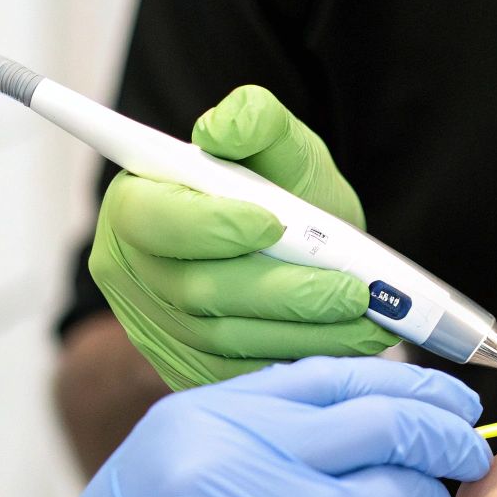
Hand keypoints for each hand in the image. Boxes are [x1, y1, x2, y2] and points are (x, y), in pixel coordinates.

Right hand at [0, 358, 488, 496]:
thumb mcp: (171, 455)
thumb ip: (254, 427)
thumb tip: (359, 407)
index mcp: (210, 415)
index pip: (336, 376)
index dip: (410, 381)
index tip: (447, 396)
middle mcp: (241, 458)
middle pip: (383, 423)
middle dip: (444, 433)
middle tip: (466, 448)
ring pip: (395, 493)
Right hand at [89, 85, 398, 389]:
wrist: (292, 255)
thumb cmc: (278, 195)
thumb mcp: (278, 144)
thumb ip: (256, 119)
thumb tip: (222, 128)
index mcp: (134, 205)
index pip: (154, 220)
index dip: (211, 226)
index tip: (275, 223)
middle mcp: (132, 272)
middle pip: (197, 291)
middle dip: (283, 292)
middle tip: (352, 290)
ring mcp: (155, 329)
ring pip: (225, 340)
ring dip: (303, 333)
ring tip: (365, 318)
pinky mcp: (185, 372)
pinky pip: (239, 377)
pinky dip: (296, 362)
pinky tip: (343, 345)